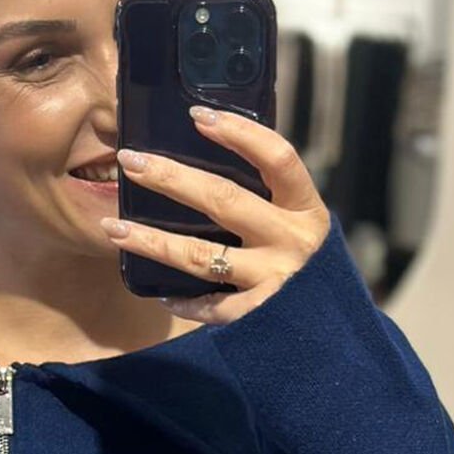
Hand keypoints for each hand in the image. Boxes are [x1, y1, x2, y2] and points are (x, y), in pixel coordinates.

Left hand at [99, 108, 329, 323]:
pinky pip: (209, 306)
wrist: (338, 337)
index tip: (198, 116)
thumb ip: (271, 201)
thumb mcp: (301, 228)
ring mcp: (274, 280)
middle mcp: (292, 241)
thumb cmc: (310, 270)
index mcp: (306, 209)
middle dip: (171, 177)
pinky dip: (182, 301)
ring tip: (115, 227)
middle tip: (130, 161)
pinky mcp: (257, 317)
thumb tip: (216, 160)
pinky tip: (160, 292)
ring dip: (152, 241)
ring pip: (200, 254)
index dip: (240, 133)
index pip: (277, 158)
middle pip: (224, 200)